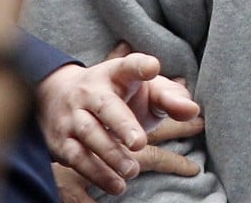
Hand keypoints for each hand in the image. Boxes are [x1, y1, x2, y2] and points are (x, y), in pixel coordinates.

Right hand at [36, 52, 199, 194]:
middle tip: (140, 143)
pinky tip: (117, 184)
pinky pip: (76, 158)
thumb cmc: (117, 93)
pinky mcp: (61, 141)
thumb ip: (170, 98)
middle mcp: (91, 92)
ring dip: (111, 154)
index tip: (152, 68)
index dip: (140, 66)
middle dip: (122, 124)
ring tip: (132, 169)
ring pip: (90, 134)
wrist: (57, 94)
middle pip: (106, 106)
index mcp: (116, 73)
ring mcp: (73, 116)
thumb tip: (193, 111)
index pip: (129, 65)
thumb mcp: (144, 89)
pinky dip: (96, 173)